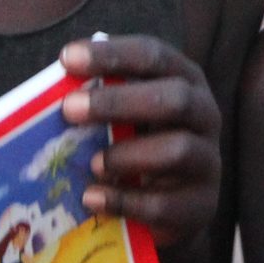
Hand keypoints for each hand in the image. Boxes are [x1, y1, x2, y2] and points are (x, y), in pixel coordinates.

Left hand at [61, 36, 221, 249]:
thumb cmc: (140, 145)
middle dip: (118, 101)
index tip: (67, 58)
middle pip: (174, 98)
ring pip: (178, 150)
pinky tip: (92, 197)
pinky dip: (124, 201)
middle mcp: (204, 114)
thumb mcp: (125, 116)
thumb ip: (102, 99)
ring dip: (127, 155)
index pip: (154, 56)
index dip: (111, 55)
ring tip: (91, 163)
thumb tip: (56, 92)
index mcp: (185, 79)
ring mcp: (208, 161)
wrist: (171, 207)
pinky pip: (164, 204)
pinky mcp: (200, 205)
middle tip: (70, 109)